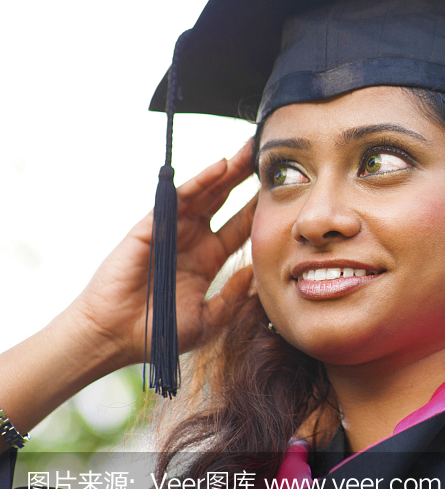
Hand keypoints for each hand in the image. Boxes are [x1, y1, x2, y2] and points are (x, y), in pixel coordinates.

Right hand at [66, 141, 258, 369]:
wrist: (114, 338)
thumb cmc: (158, 332)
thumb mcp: (208, 318)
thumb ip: (233, 298)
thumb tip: (257, 275)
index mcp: (209, 258)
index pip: (241, 225)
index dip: (260, 206)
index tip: (285, 187)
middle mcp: (193, 238)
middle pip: (225, 200)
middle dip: (245, 176)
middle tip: (268, 153)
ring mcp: (172, 230)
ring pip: (205, 193)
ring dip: (227, 171)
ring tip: (250, 150)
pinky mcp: (151, 227)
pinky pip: (178, 199)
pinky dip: (199, 181)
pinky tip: (220, 166)